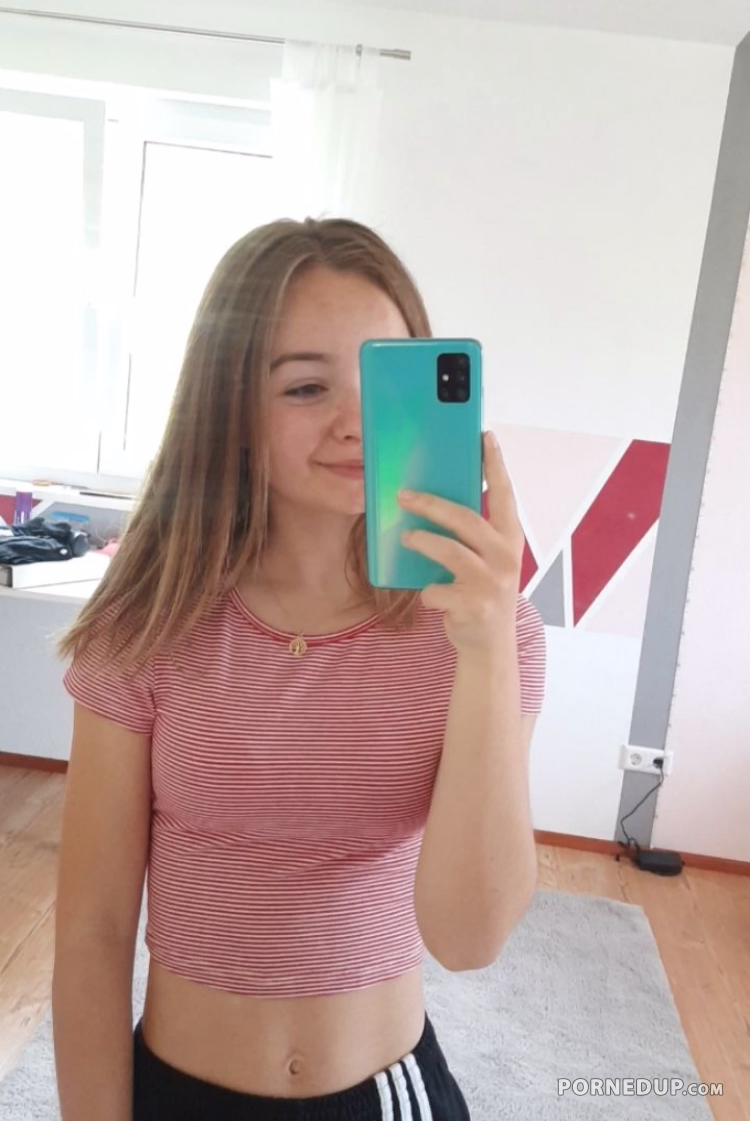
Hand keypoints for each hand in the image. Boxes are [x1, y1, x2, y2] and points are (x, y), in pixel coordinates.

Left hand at [398, 431, 523, 653]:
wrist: (489, 646)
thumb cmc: (481, 593)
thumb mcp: (485, 560)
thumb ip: (471, 534)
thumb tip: (432, 500)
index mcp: (510, 539)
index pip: (504, 494)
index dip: (495, 464)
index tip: (485, 436)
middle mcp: (505, 557)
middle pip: (466, 519)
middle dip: (431, 504)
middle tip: (403, 495)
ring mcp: (491, 582)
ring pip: (450, 551)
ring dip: (422, 542)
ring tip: (405, 537)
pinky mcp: (473, 606)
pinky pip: (436, 589)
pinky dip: (427, 591)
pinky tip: (429, 594)